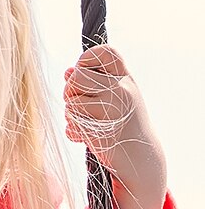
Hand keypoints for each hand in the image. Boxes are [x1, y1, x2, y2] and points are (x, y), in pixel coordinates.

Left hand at [64, 44, 167, 208]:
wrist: (140, 156)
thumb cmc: (122, 121)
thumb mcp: (114, 96)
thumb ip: (93, 81)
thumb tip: (67, 71)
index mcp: (126, 78)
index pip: (105, 52)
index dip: (87, 59)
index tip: (86, 73)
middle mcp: (123, 90)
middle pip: (77, 76)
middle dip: (71, 90)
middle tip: (81, 103)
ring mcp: (114, 109)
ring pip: (71, 100)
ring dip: (71, 113)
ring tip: (86, 121)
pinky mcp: (104, 129)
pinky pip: (72, 122)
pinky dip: (72, 130)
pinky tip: (83, 136)